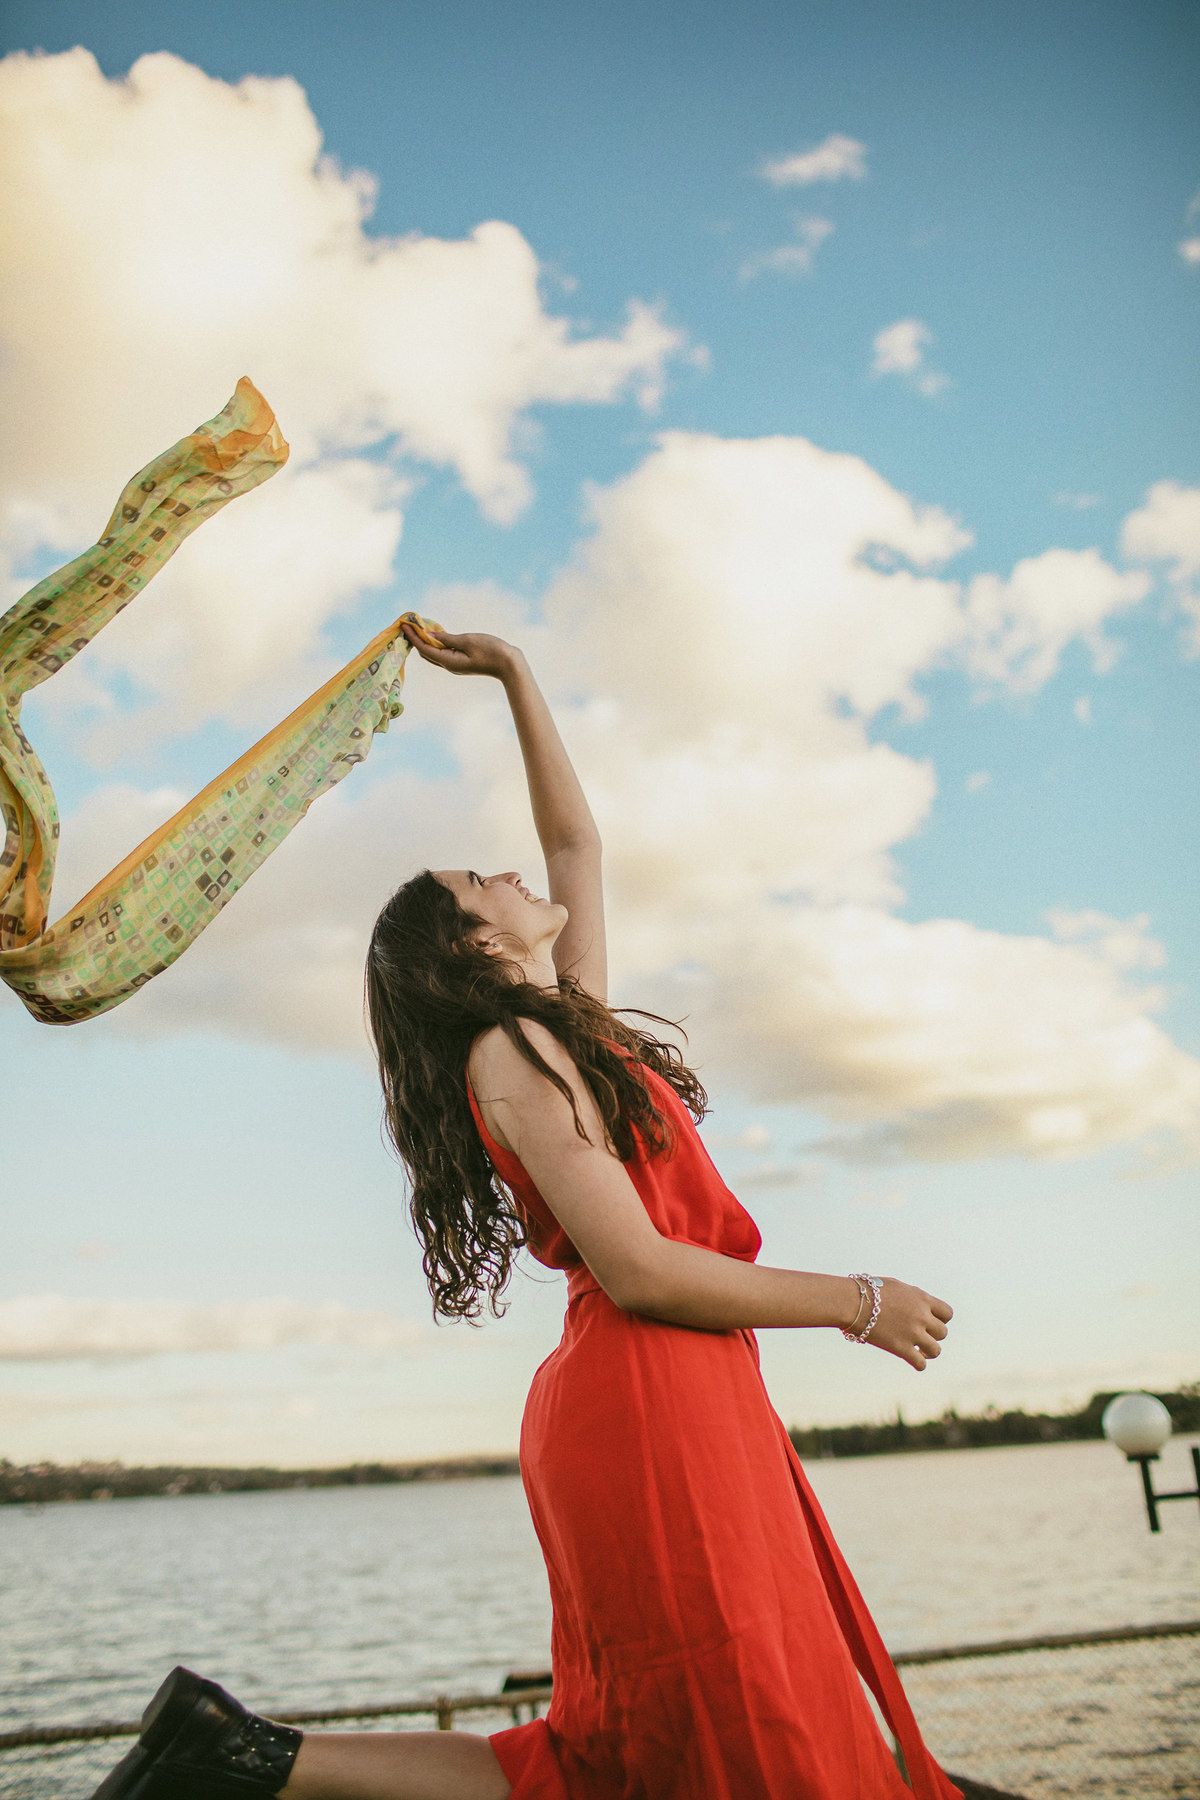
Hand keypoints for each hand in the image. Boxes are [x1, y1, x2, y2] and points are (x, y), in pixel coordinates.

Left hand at [400, 619, 521, 680]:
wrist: (509, 665)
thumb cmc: (491, 651)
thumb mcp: (468, 640)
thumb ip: (447, 638)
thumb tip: (430, 634)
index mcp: (449, 661)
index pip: (424, 649)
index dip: (413, 637)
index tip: (404, 624)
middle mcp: (449, 666)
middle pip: (426, 653)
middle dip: (415, 640)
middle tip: (409, 624)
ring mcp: (455, 665)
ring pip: (433, 654)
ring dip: (425, 642)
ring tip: (419, 628)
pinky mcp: (461, 663)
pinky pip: (443, 653)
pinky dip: (436, 644)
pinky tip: (435, 635)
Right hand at [866, 1279, 952, 1370]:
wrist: (854, 1302)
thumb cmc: (870, 1291)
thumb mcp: (897, 1287)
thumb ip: (912, 1297)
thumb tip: (918, 1304)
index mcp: (922, 1299)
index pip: (947, 1313)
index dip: (941, 1319)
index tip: (931, 1322)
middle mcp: (921, 1316)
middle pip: (942, 1333)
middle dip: (933, 1335)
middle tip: (921, 1336)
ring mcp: (913, 1333)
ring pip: (935, 1350)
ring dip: (929, 1351)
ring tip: (920, 1351)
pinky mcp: (901, 1348)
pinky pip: (920, 1363)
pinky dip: (919, 1364)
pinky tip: (913, 1360)